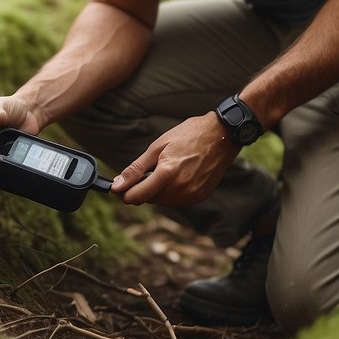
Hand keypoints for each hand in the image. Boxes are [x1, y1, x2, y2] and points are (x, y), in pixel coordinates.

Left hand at [110, 113, 239, 206]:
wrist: (221, 136)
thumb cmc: (188, 136)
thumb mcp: (157, 147)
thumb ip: (136, 169)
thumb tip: (117, 185)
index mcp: (167, 173)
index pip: (137, 196)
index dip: (125, 193)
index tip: (120, 187)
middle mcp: (181, 188)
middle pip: (149, 200)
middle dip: (142, 189)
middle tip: (148, 170)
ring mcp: (192, 194)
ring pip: (163, 202)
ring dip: (157, 191)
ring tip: (165, 170)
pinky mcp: (200, 197)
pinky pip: (177, 201)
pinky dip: (171, 192)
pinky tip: (176, 176)